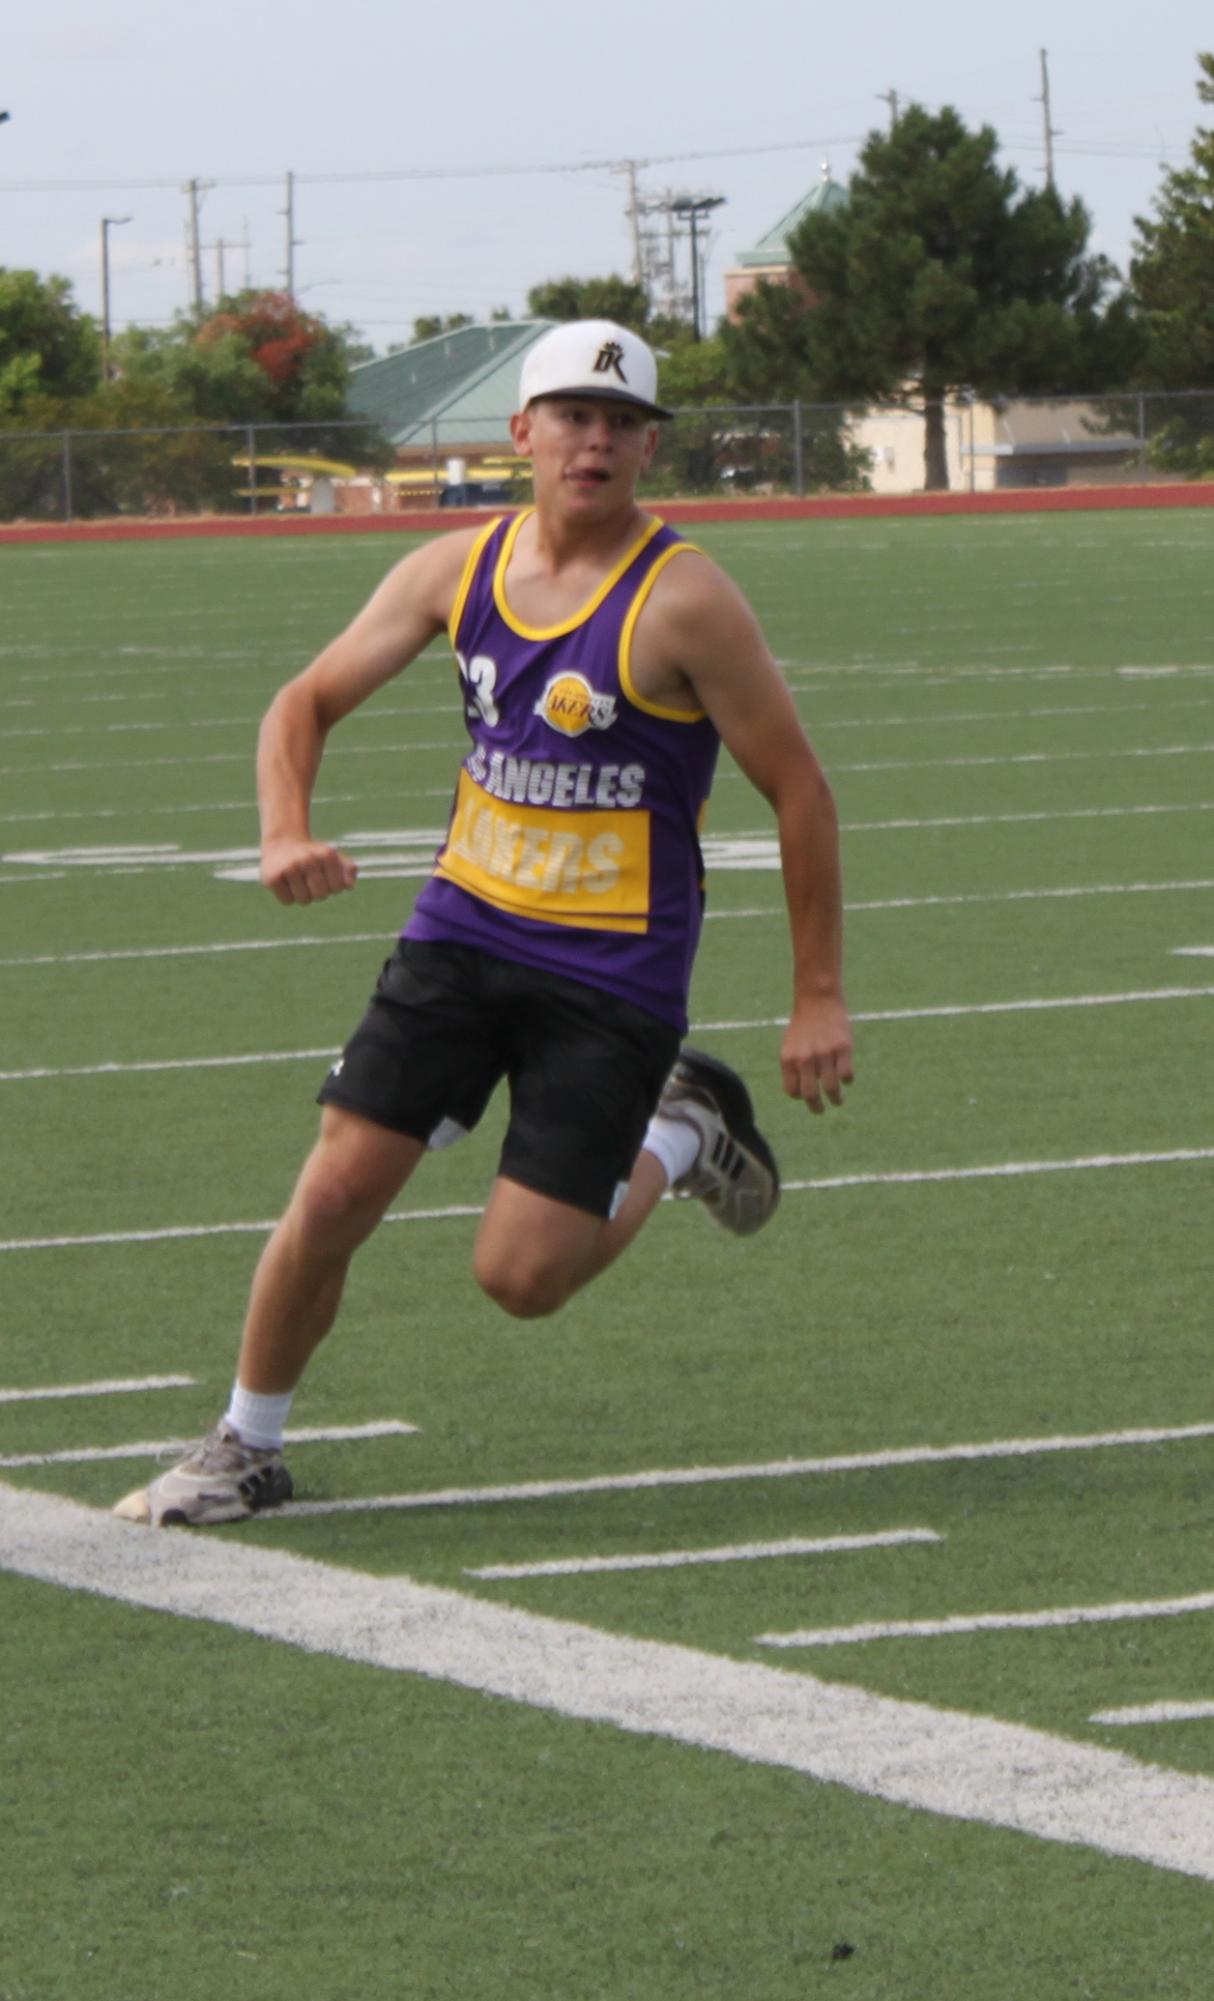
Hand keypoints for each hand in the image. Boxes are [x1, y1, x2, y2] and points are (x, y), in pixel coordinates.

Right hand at [260, 836, 357, 905]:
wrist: (282, 843)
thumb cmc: (312, 855)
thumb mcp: (333, 857)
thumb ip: (348, 869)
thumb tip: (349, 886)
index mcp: (326, 854)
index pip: (337, 888)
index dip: (331, 886)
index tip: (323, 874)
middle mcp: (307, 859)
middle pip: (320, 896)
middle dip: (316, 892)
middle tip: (308, 878)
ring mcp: (289, 867)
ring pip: (303, 900)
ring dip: (301, 895)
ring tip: (296, 879)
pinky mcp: (271, 877)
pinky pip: (287, 901)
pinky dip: (287, 896)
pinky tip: (285, 881)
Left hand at [780, 997, 853, 1113]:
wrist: (817, 1000)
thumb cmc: (803, 1026)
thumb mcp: (790, 1046)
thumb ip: (793, 1067)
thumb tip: (800, 1095)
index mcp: (789, 1059)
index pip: (793, 1091)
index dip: (800, 1096)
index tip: (806, 1096)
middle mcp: (805, 1058)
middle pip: (811, 1095)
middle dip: (816, 1107)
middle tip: (820, 1110)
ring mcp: (825, 1053)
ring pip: (831, 1088)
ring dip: (836, 1099)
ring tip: (838, 1100)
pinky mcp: (843, 1048)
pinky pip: (846, 1075)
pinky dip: (847, 1080)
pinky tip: (846, 1079)